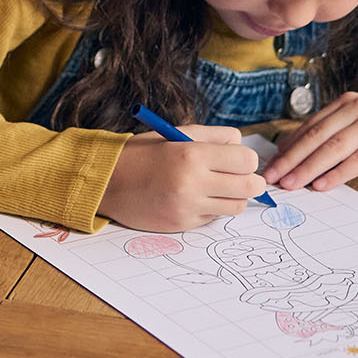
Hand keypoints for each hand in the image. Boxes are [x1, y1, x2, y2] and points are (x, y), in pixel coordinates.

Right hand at [98, 126, 262, 231]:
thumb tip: (241, 145)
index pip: (247, 160)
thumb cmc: (142, 154)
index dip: (245, 159)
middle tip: (239, 177)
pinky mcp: (183, 224)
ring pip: (236, 206)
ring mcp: (188, 207)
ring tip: (216, 187)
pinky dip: (211, 207)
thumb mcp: (175, 133)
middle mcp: (192, 183)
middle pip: (250, 186)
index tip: (236, 159)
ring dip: (232, 196)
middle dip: (250, 180)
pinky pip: (214, 217)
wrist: (107, 183)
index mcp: (191, 154)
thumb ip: (213, 136)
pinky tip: (194, 197)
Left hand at [267, 87, 357, 190]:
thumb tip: (299, 158)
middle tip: (270, 178)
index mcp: (346, 103)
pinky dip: (339, 173)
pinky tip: (323, 185)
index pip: (310, 127)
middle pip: (317, 136)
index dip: (288, 148)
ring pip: (335, 147)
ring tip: (291, 184)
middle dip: (291, 159)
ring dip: (309, 168)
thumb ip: (338, 138)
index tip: (269, 167)